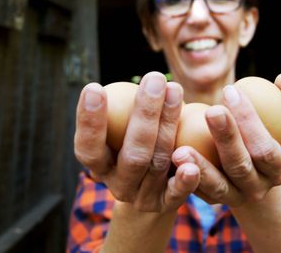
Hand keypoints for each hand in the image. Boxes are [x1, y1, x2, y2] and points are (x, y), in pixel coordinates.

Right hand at [74, 71, 199, 212]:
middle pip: (132, 152)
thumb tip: (133, 75)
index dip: (89, 121)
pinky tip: (192, 165)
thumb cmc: (134, 145)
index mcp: (99, 165)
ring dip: (169, 126)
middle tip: (154, 79)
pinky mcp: (166, 204)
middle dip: (144, 114)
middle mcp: (118, 183)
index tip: (95, 88)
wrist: (152, 192)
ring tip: (176, 91)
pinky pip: (177, 193)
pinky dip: (185, 180)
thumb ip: (122, 111)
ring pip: (157, 162)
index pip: (88, 146)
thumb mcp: (121, 132)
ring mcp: (142, 196)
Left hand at [172, 73, 280, 206]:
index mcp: (278, 168)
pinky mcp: (212, 201)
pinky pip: (197, 191)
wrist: (249, 169)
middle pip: (241, 166)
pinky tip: (168, 157)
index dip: (250, 121)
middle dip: (227, 138)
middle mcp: (258, 188)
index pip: (266, 148)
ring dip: (199, 166)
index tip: (230, 90)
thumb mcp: (278, 116)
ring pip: (217, 186)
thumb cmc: (263, 132)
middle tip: (211, 110)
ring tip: (179, 148)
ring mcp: (235, 198)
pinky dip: (183, 177)